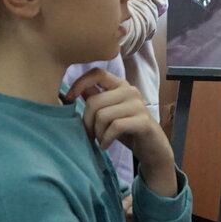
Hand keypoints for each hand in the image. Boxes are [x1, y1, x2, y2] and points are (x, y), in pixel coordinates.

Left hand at [66, 69, 176, 196]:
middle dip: (87, 122)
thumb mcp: (108, 113)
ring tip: (100, 140)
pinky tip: (105, 145)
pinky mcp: (143, 121)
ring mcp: (138, 105)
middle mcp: (130, 91)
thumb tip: (73, 91)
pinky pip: (115, 127)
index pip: (96, 73)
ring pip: (103, 115)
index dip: (79, 83)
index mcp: (120, 85)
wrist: (152, 148)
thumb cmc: (126, 129)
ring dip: (97, 133)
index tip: (68, 99)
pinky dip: (106, 139)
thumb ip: (95, 99)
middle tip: (90, 135)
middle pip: (94, 101)